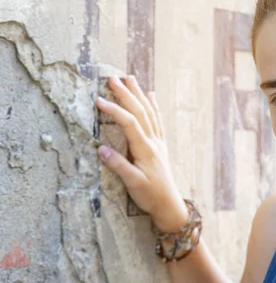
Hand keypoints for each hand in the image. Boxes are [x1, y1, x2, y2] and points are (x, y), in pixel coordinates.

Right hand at [95, 75, 187, 231]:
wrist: (169, 204)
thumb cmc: (150, 195)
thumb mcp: (133, 183)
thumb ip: (118, 166)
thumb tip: (100, 148)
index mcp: (145, 149)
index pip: (129, 123)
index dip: (114, 110)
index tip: (98, 100)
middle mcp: (153, 142)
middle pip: (140, 112)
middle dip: (126, 94)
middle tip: (112, 78)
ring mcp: (158, 142)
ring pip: (149, 112)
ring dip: (139, 94)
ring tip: (130, 78)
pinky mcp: (160, 145)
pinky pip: (157, 120)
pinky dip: (153, 106)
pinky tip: (151, 95)